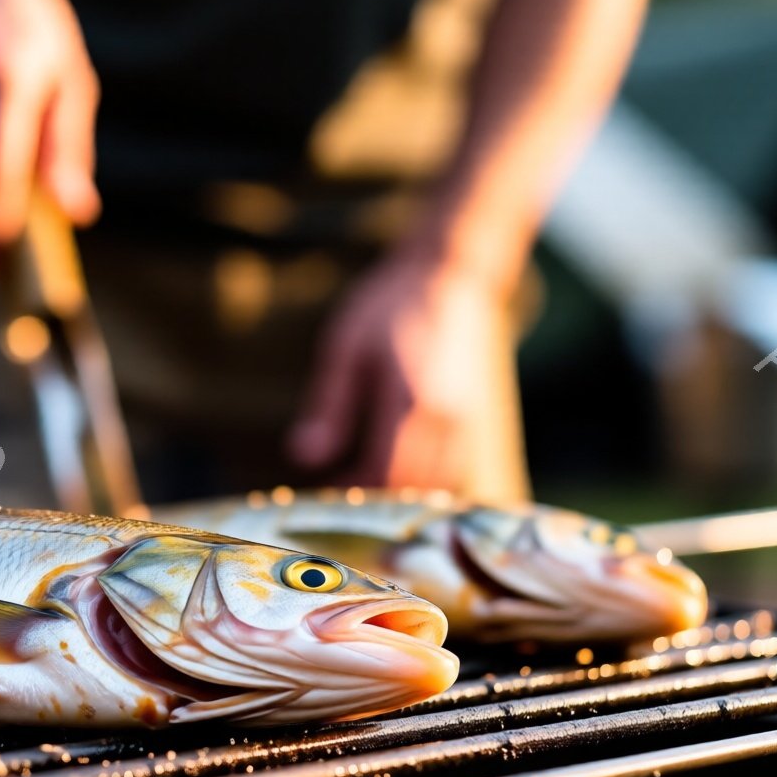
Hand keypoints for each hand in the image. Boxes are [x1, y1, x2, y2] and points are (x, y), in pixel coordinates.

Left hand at [288, 257, 524, 496]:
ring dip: (401, 495)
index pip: (383, 475)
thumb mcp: (344, 349)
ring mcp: (467, 422)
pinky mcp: (474, 421)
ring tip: (362, 484)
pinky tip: (394, 473)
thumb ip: (328, 408)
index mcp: (410, 404)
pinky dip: (424, 482)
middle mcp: (447, 420)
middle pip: (412, 488)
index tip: (324, 493)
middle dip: (375, 501)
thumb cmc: (388, 307)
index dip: (353, 494)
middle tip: (338, 494)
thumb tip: (303, 457)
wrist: (447, 276)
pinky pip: (452, 470)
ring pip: (437, 485)